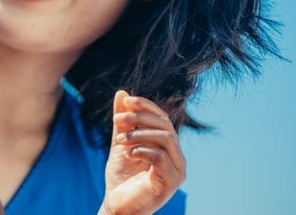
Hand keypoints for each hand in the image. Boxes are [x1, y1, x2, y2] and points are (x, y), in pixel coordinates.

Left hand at [100, 90, 185, 214]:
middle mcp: (176, 156)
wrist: (118, 204)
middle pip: (165, 125)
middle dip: (140, 118)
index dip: (146, 106)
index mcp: (167, 146)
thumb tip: (122, 93)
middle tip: (118, 120)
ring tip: (120, 140)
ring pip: (166, 138)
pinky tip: (128, 153)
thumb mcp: (120, 143)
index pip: (162, 118)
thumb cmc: (122, 176)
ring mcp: (177, 170)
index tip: (126, 101)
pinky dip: (143, 150)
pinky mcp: (171, 182)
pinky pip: (161, 158)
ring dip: (140, 134)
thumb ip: (123, 121)